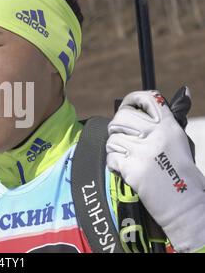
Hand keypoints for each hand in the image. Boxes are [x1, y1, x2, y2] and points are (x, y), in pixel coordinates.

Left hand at [106, 89, 204, 252]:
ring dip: (115, 148)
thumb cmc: (182, 172)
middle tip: (123, 138)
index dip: (132, 99)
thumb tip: (185, 91)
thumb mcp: (180, 141)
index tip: (127, 106)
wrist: (184, 203)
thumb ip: (169, 120)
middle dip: (117, 128)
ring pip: (112, 139)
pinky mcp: (131, 167)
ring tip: (128, 157)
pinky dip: (114, 164)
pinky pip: (110, 157)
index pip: (147, 98)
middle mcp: (155, 134)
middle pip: (121, 118)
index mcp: (169, 125)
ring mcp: (141, 151)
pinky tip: (125, 169)